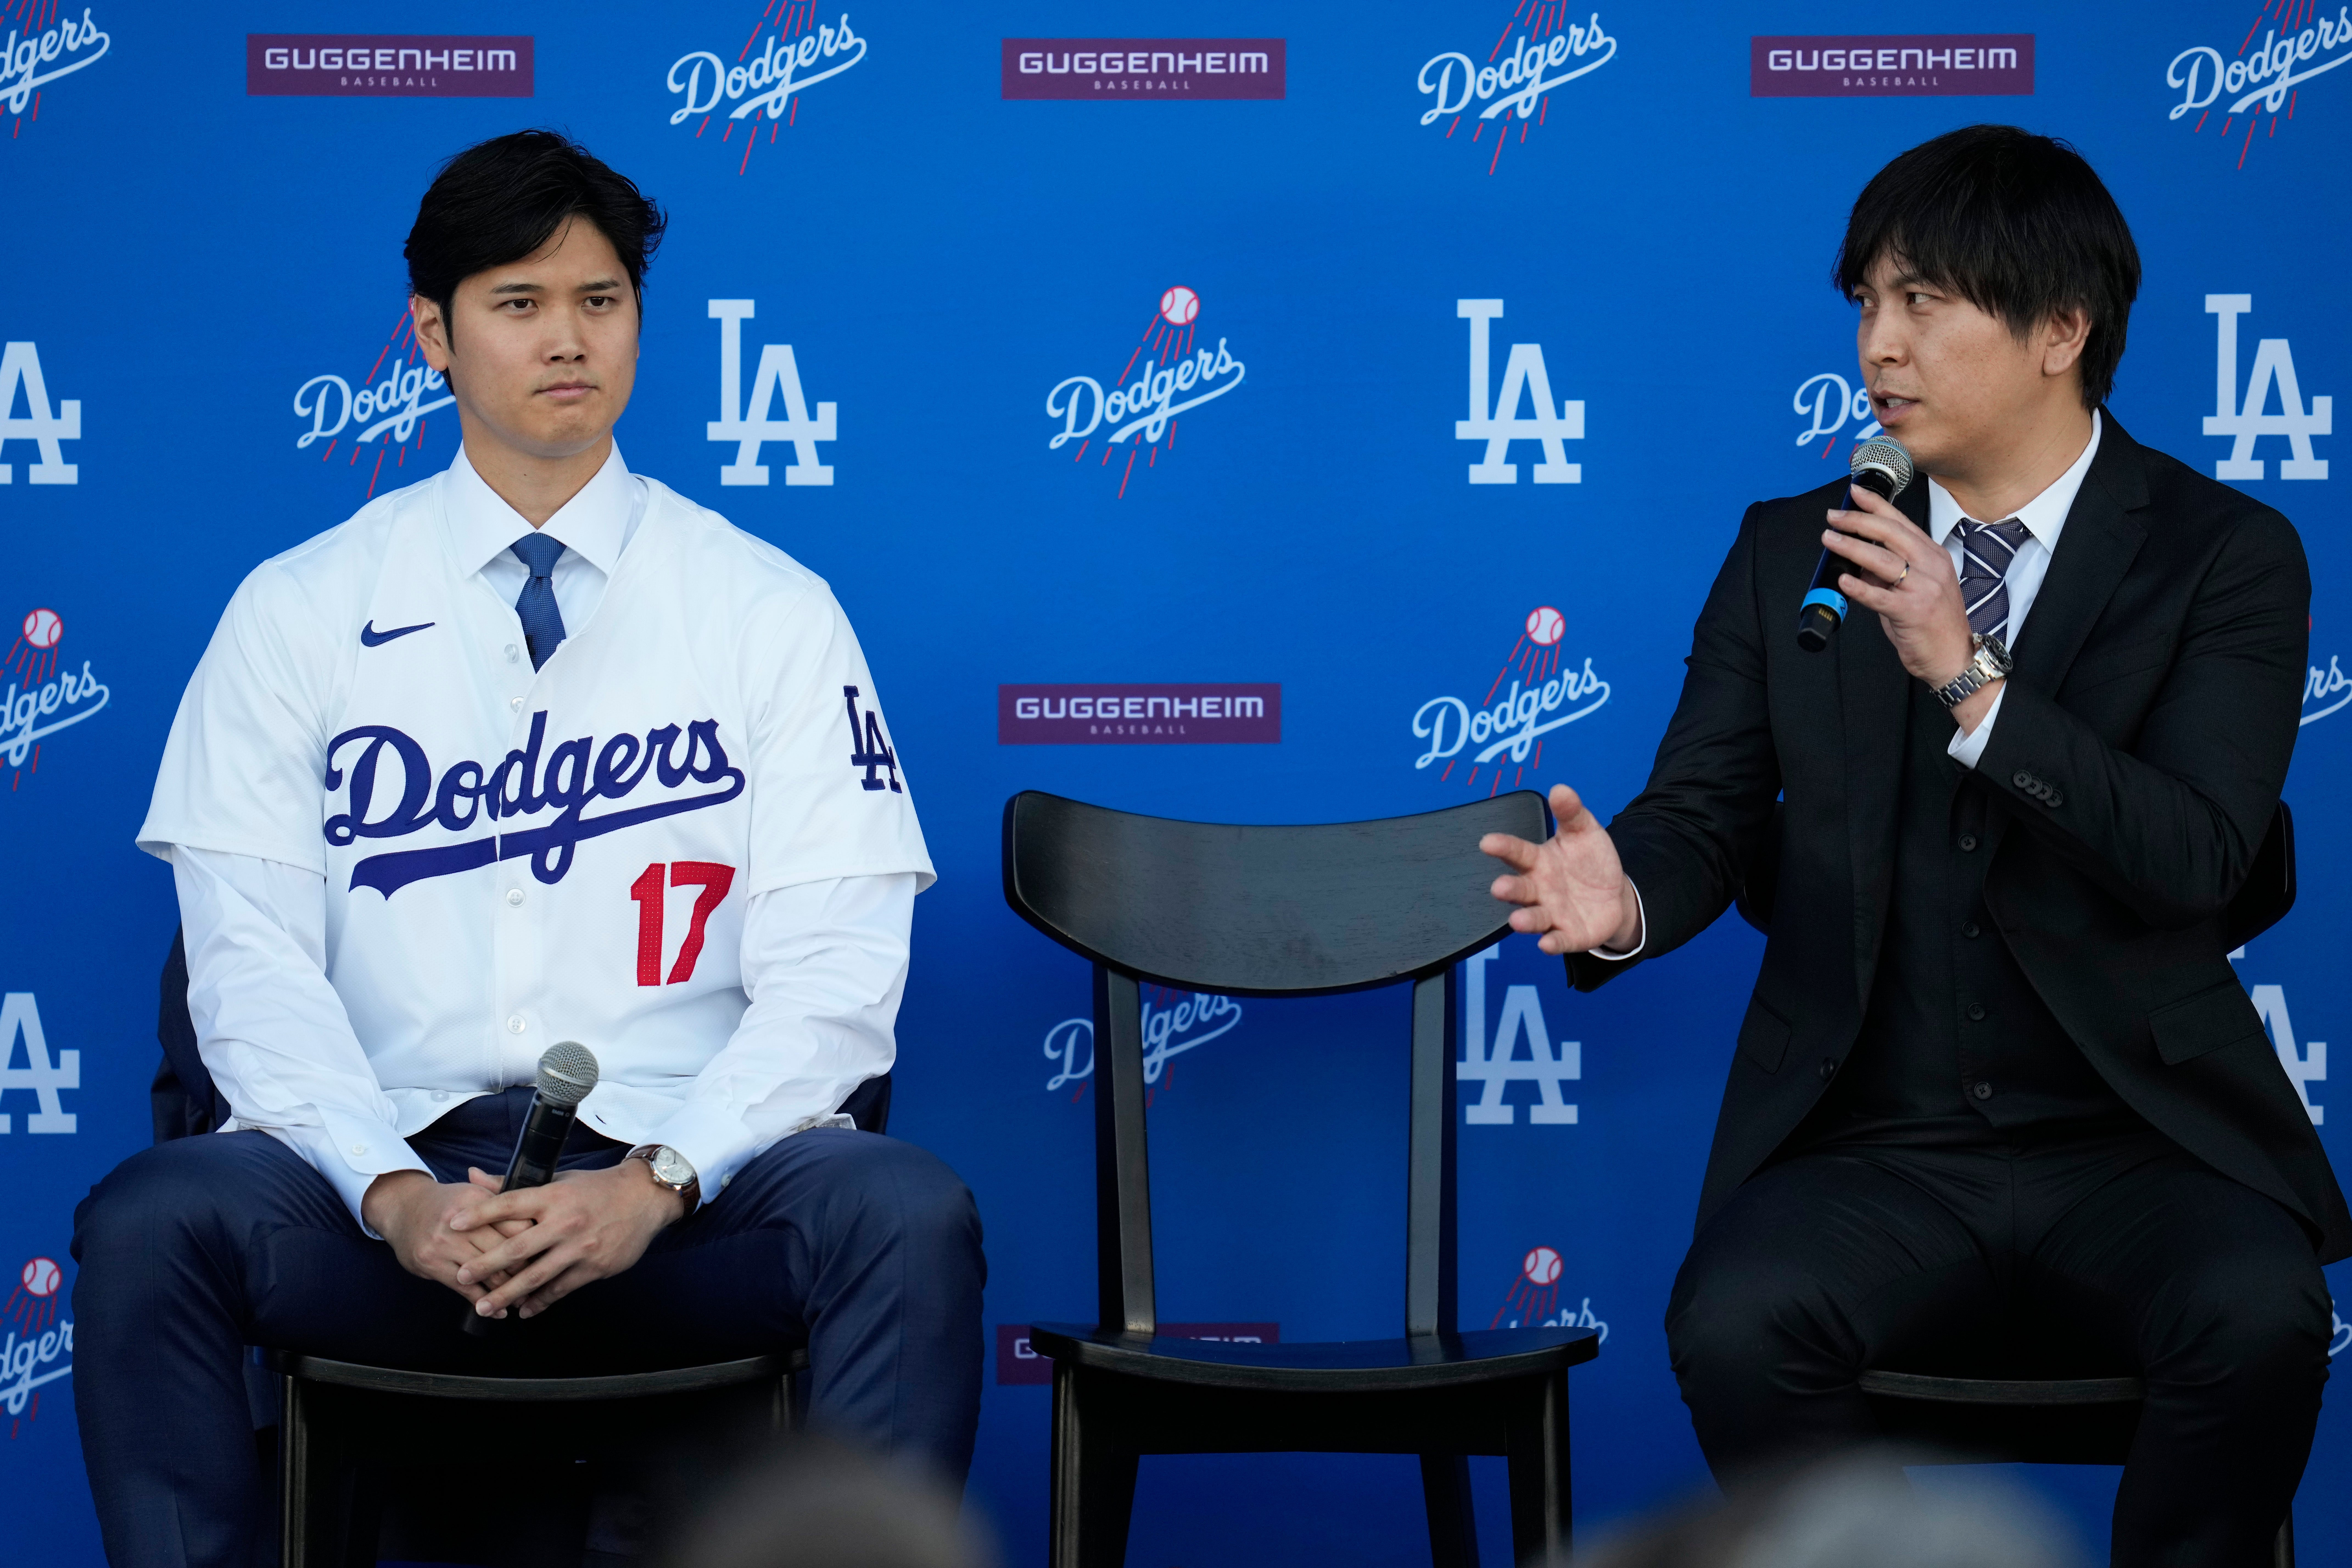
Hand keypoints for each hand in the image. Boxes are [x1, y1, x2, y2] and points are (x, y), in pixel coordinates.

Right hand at [363, 1170, 528, 1305]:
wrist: (403, 1207)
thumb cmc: (449, 1203)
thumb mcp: (475, 1192)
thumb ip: (505, 1203)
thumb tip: (537, 1220)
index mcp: (478, 1200)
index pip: (517, 1224)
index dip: (535, 1241)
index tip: (549, 1254)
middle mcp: (461, 1221)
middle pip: (505, 1250)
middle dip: (526, 1269)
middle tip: (541, 1281)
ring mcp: (444, 1243)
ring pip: (487, 1272)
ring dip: (507, 1290)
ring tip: (522, 1299)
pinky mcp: (431, 1263)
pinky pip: (464, 1288)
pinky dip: (484, 1302)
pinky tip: (498, 1311)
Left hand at [450, 1159, 686, 1319]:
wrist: (644, 1198)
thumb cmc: (595, 1188)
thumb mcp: (557, 1180)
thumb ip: (513, 1184)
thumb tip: (473, 1175)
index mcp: (553, 1196)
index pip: (509, 1203)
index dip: (480, 1213)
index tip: (453, 1224)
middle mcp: (565, 1221)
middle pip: (518, 1247)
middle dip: (486, 1264)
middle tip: (462, 1276)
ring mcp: (580, 1247)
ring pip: (537, 1276)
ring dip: (508, 1294)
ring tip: (485, 1306)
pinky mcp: (595, 1267)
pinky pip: (561, 1288)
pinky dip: (541, 1301)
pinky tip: (525, 1310)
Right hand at [1481, 783, 1642, 955]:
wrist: (1613, 894)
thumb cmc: (1590, 861)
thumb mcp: (1585, 831)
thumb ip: (1571, 813)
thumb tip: (1559, 788)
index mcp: (1539, 861)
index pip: (1518, 853)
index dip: (1503, 847)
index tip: (1487, 842)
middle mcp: (1539, 889)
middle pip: (1521, 888)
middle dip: (1509, 888)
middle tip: (1498, 887)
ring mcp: (1552, 913)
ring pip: (1534, 917)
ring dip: (1524, 920)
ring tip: (1517, 920)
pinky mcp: (1568, 934)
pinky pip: (1558, 940)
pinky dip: (1552, 943)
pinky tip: (1546, 944)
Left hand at [1818, 483, 2002, 730]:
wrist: (1954, 657)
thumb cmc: (1933, 622)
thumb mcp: (1915, 587)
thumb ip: (1890, 571)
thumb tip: (1858, 559)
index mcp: (1933, 555)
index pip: (1901, 523)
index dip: (1877, 504)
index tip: (1855, 492)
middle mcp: (1931, 566)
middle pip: (1890, 533)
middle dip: (1858, 521)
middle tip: (1833, 516)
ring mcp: (1924, 588)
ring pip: (1882, 559)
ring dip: (1851, 547)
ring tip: (1830, 539)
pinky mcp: (1913, 611)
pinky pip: (1880, 596)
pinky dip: (1860, 587)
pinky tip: (1842, 581)